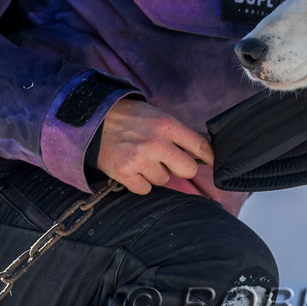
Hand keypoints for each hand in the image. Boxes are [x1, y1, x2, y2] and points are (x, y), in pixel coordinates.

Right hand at [97, 99, 212, 194]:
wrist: (94, 119)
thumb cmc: (131, 118)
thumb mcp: (158, 116)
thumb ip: (178, 133)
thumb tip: (202, 150)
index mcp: (168, 126)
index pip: (201, 146)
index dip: (210, 158)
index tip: (212, 164)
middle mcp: (156, 143)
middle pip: (187, 170)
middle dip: (180, 168)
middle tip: (167, 161)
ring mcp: (139, 159)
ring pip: (164, 180)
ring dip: (155, 173)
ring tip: (141, 158)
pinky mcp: (124, 173)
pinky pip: (145, 189)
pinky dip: (140, 182)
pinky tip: (132, 168)